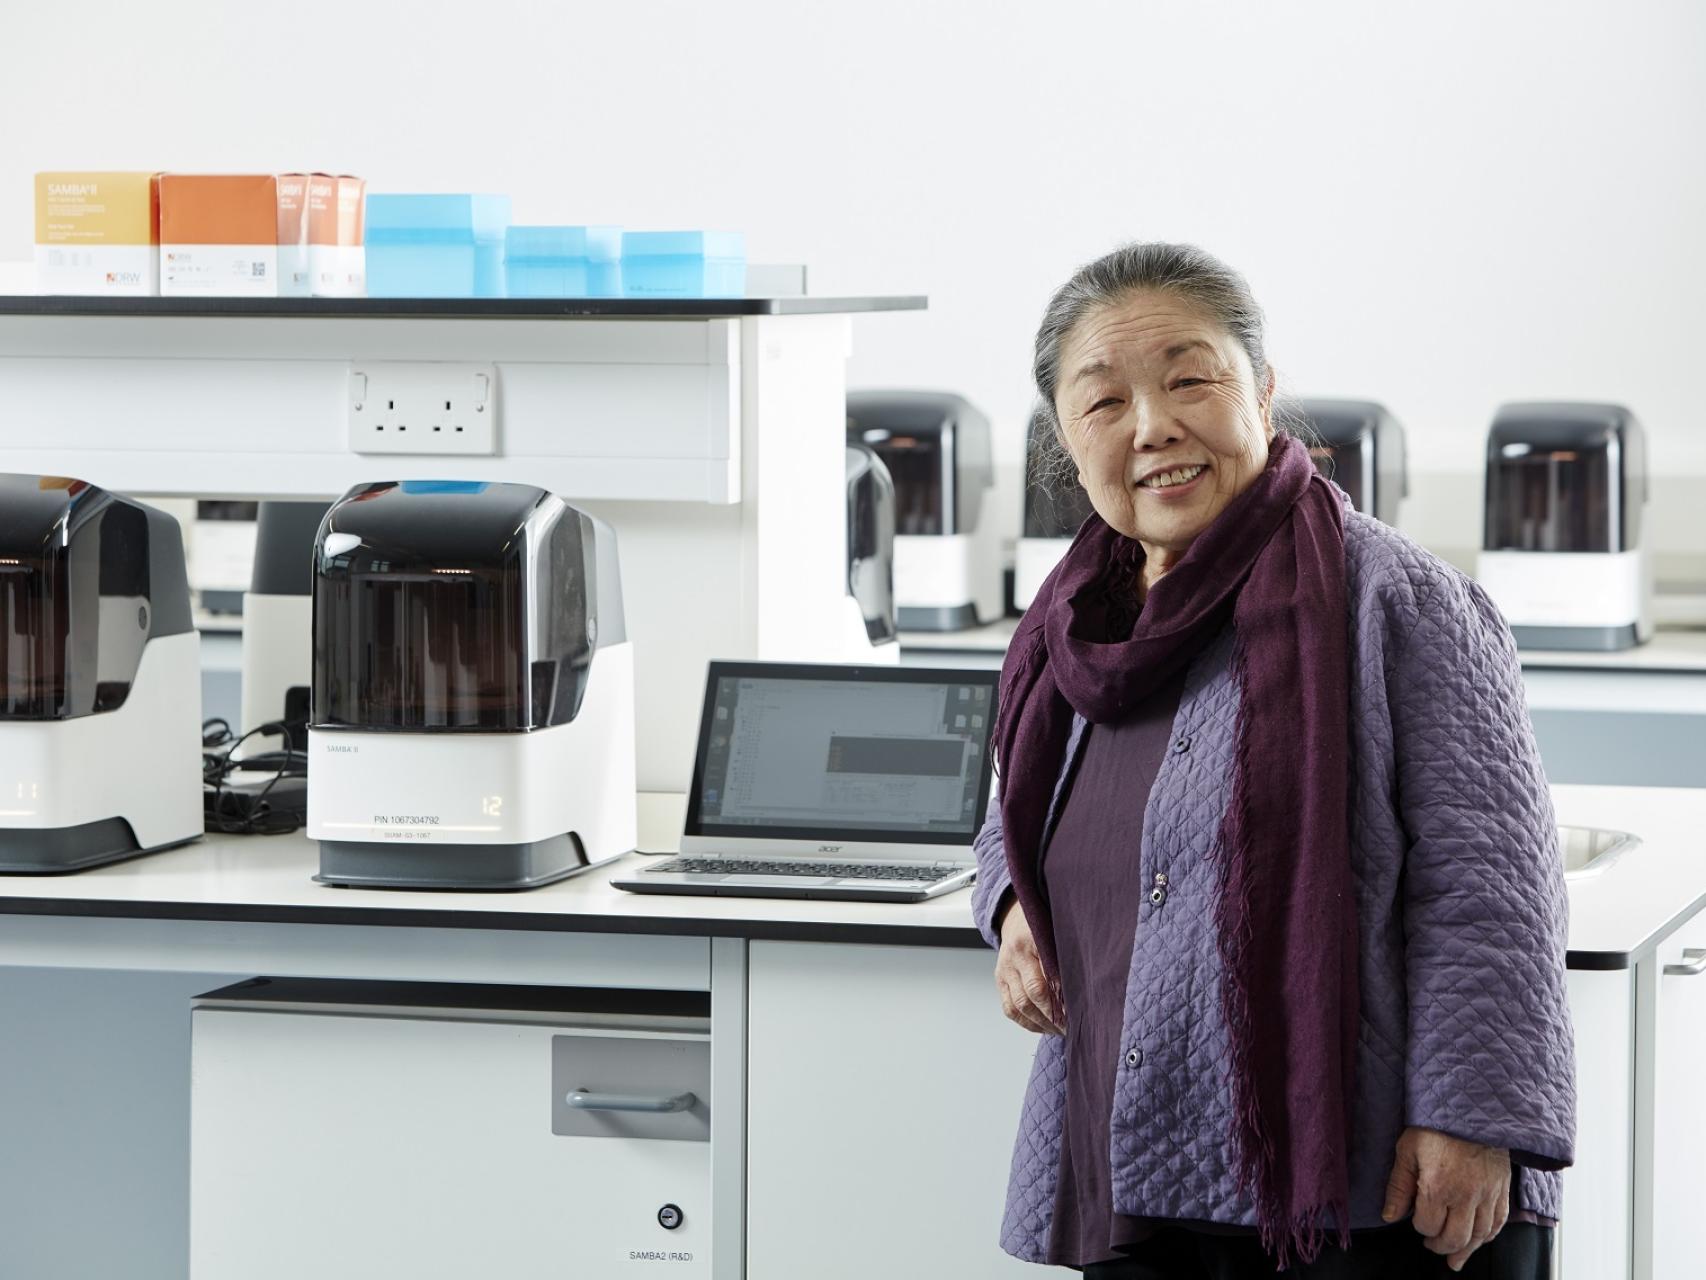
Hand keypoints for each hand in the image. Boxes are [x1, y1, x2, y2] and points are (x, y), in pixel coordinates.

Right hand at [994, 896, 1064, 1035]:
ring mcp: (1004, 970)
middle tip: (1069, 1028)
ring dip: (1039, 1023)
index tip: (1075, 1014)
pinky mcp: (1000, 981)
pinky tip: (1042, 1026)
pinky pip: (1009, 1009)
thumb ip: (1067, 956)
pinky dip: (1026, 1022)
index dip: (1058, 1001)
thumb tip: (1084, 987)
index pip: (1043, 979)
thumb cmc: (1043, 925)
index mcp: (1029, 942)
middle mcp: (1013, 957)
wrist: (1017, 917)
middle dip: (1051, 1017)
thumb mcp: (1058, 933)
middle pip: (1029, 996)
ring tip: (1058, 1031)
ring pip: (1017, 1006)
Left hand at [1382, 1126, 1510, 1271]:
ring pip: (1480, 1236)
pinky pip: (1499, 1223)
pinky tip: (1480, 1240)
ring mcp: (1487, 1195)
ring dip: (1466, 1250)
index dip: (1419, 1226)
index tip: (1417, 1219)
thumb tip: (1389, 1216)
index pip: (1428, 1225)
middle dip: (1440, 1245)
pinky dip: (1489, 1236)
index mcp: (1438, 1187)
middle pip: (1455, 1238)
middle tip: (1432, 1245)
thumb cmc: (1435, 1126)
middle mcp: (1465, 1196)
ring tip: (1454, 1257)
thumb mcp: (1407, 1150)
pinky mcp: (1502, 1190)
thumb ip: (1398, 1186)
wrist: (1470, 1107)